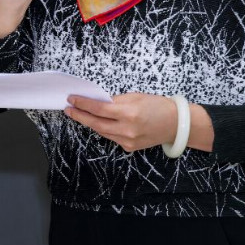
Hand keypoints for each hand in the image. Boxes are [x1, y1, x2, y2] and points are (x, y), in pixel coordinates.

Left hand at [64, 93, 178, 152]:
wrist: (175, 124)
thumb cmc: (157, 106)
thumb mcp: (135, 96)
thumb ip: (116, 100)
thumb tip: (98, 102)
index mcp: (129, 113)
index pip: (99, 109)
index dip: (83, 104)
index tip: (72, 99)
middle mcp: (127, 129)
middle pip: (96, 124)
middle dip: (80, 116)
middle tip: (69, 109)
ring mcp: (127, 141)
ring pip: (102, 132)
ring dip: (90, 123)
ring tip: (79, 114)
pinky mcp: (129, 148)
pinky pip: (112, 137)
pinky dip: (104, 129)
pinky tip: (100, 122)